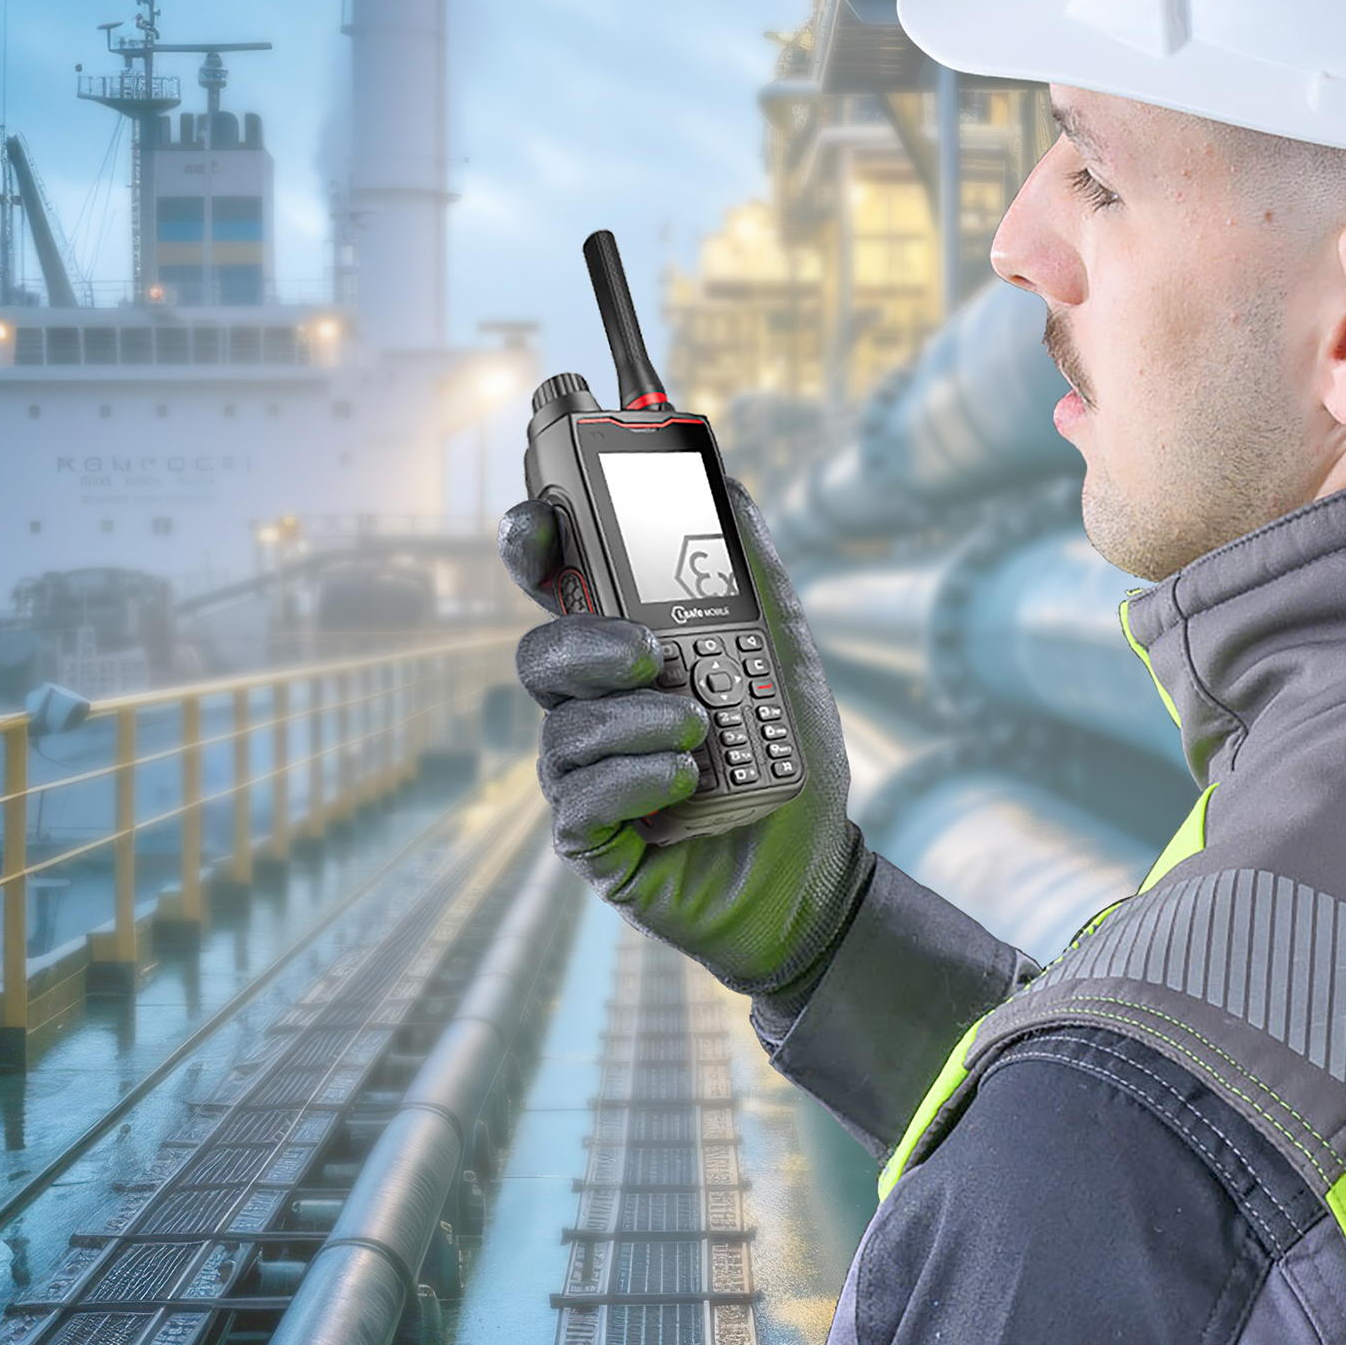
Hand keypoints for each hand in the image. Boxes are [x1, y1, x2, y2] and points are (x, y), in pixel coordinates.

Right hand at [499, 482, 866, 999]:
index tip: (538, 520)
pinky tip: (686, 782)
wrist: (813, 868)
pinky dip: (636, 779)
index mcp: (626, 648)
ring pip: (564, 726)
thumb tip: (720, 476)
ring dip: (637, 722)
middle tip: (653, 655)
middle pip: (540, 652)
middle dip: (588, 645)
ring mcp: (586, 773)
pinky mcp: (589, 837)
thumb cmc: (791, 755)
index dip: (531, 544)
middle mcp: (594, 706)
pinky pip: (579, 797)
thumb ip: (747, 563)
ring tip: (702, 734)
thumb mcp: (783, 646)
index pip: (555, 584)